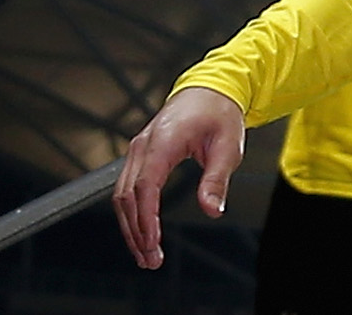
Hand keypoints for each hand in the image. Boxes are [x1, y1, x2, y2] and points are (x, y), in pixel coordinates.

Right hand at [112, 87, 244, 269]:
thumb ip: (216, 180)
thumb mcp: (228, 148)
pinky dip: (132, 213)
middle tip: (150, 260)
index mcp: (163, 141)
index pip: (145, 186)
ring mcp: (139, 149)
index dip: (146, 218)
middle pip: (127, 195)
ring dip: (131, 226)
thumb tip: (211, 210)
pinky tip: (142, 232)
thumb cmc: (219, 115)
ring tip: (145, 254)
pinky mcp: (141, 155)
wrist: (209, 90)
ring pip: (122, 194)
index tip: (152, 243)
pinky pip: (128, 187)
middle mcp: (144, 145)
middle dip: (136, 231)